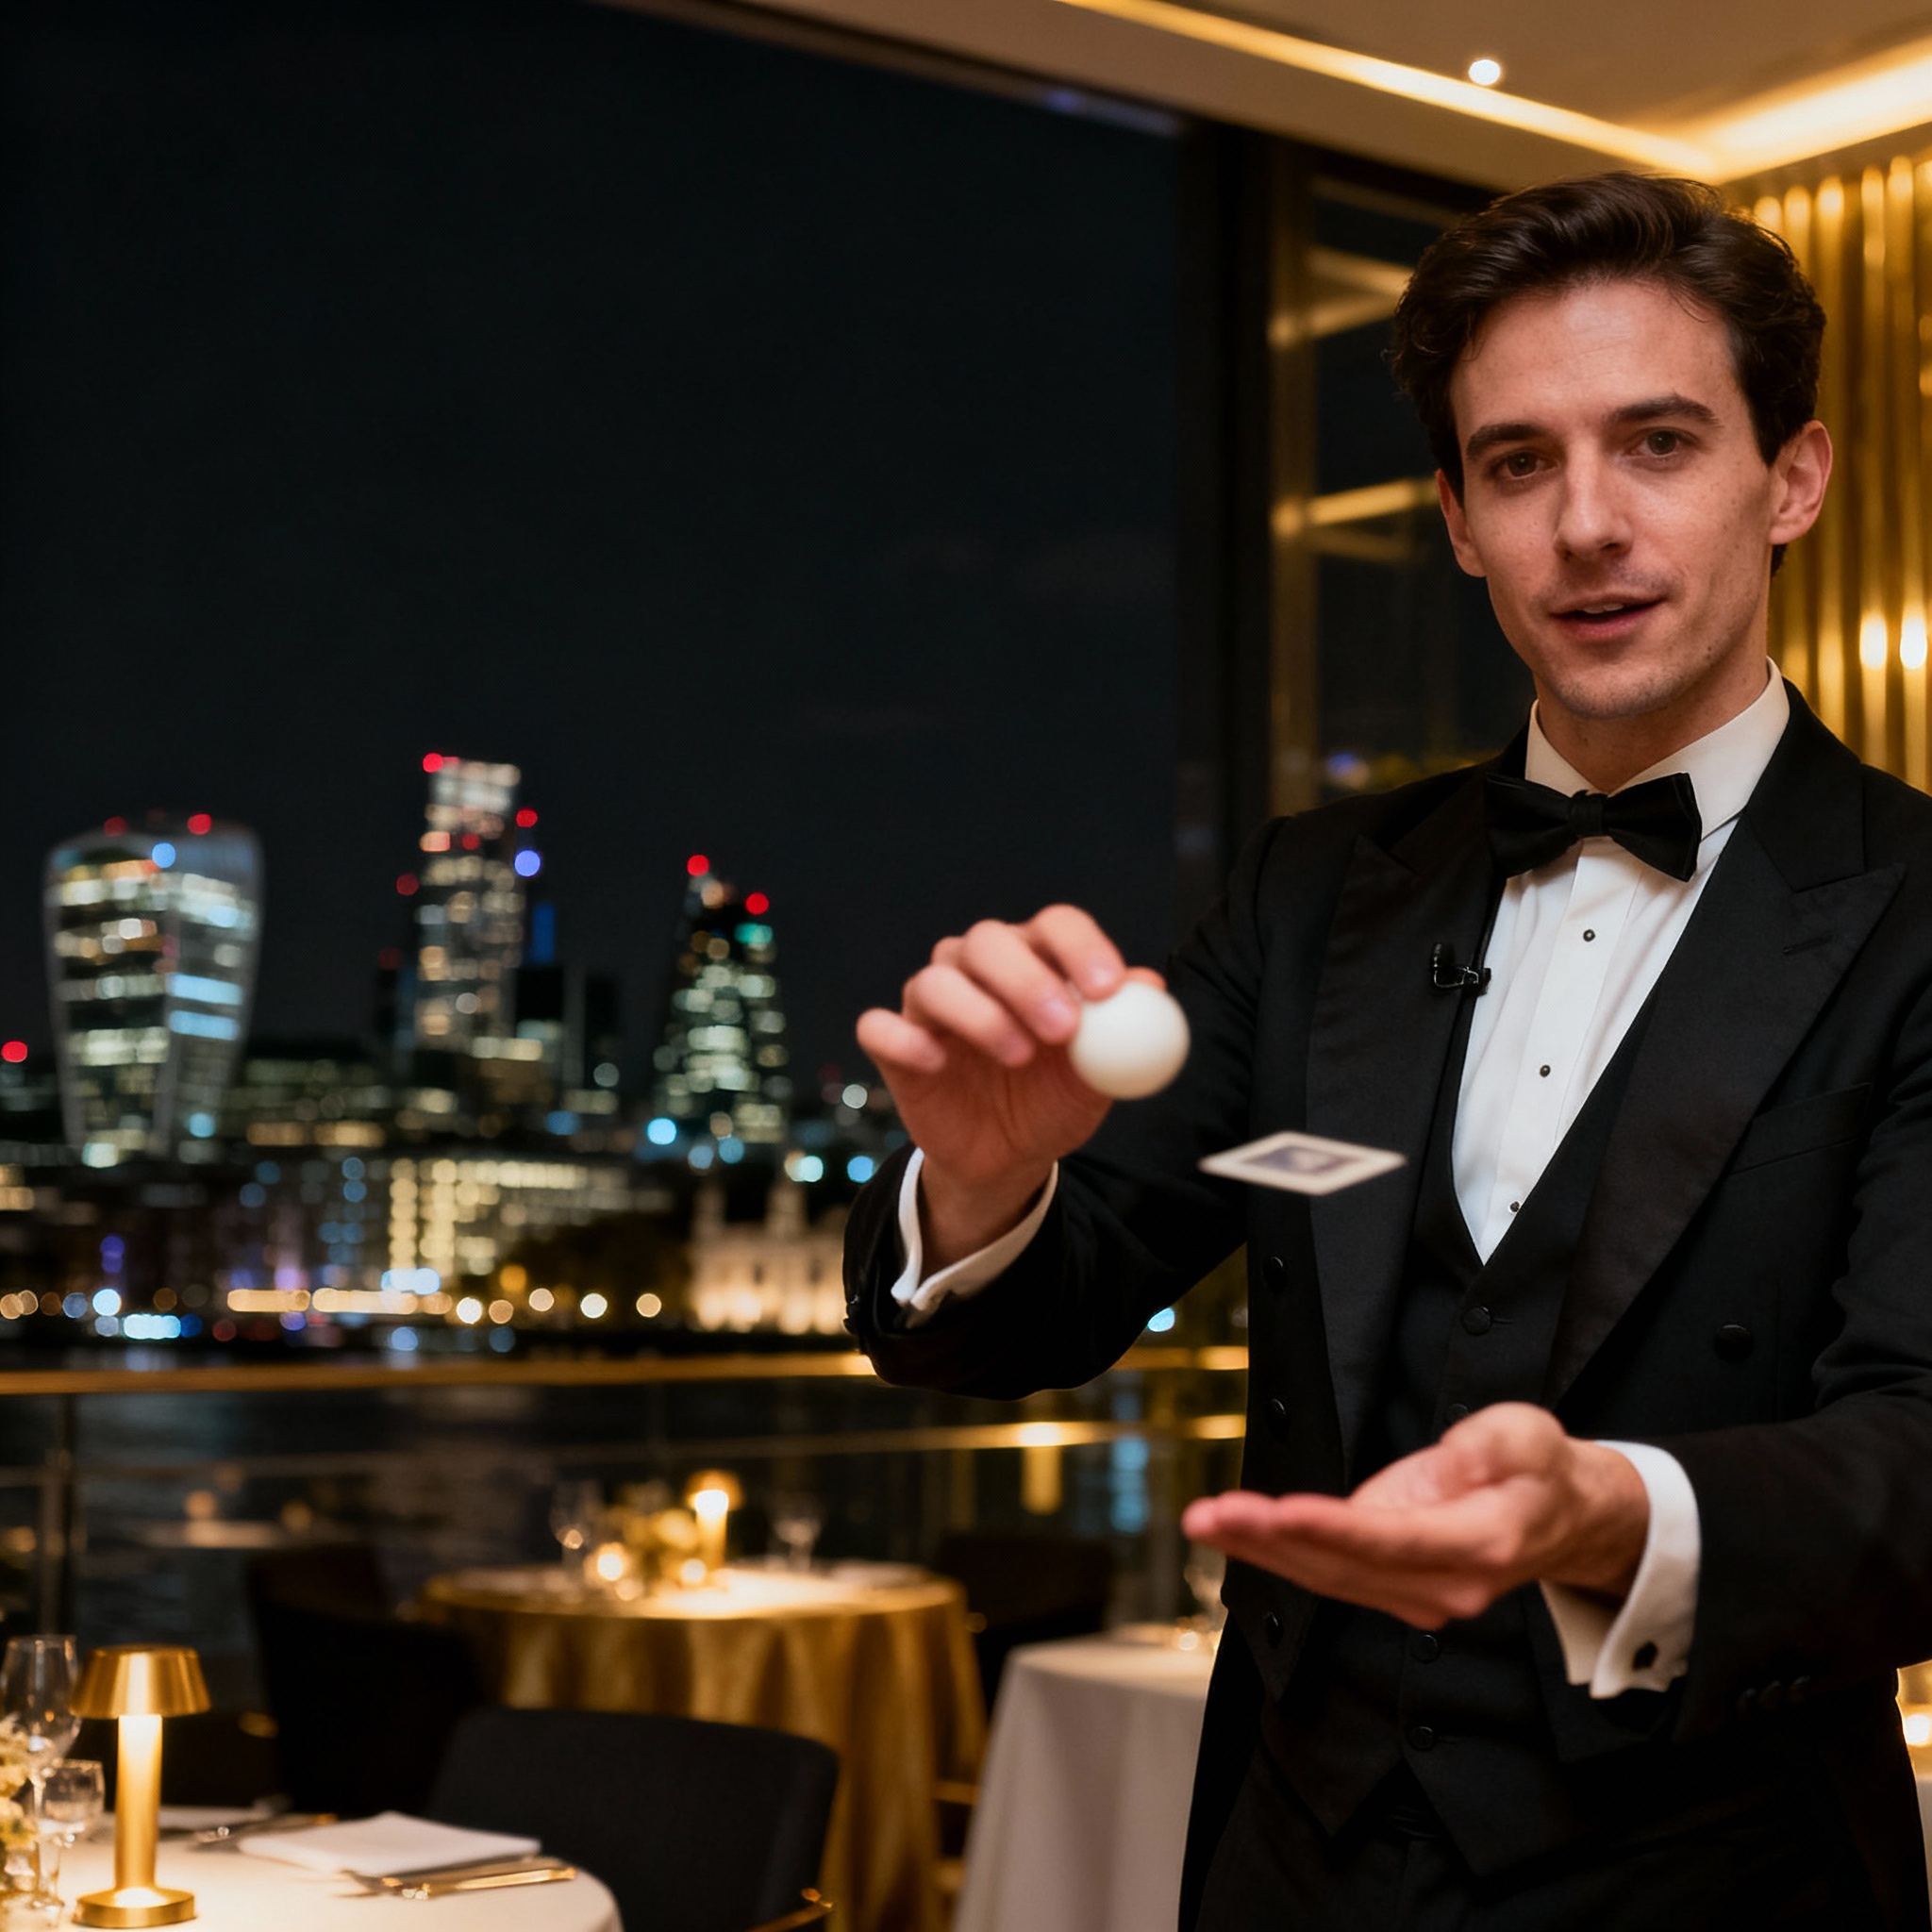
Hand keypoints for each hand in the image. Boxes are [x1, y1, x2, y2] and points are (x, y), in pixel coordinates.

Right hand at [856, 905, 1160, 1265]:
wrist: (1008, 1159)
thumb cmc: (1052, 1100)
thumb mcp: (1098, 1076)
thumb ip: (1121, 1031)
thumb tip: (1150, 985)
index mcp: (1035, 961)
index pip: (1053, 926)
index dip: (1079, 947)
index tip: (1107, 988)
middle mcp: (977, 970)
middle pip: (987, 941)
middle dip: (1027, 980)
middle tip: (1062, 1027)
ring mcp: (931, 1006)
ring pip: (935, 980)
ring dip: (978, 1014)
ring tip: (1018, 1057)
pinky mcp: (895, 1047)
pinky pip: (879, 1027)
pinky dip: (904, 1038)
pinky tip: (936, 1063)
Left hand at [1181, 1403, 1648, 1627]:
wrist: (1561, 1519)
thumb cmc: (1539, 1469)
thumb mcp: (1530, 1434)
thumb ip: (1491, 1444)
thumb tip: (1455, 1460)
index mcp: (1480, 1543)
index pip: (1393, 1540)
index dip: (1332, 1530)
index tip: (1278, 1510)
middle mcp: (1443, 1583)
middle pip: (1343, 1566)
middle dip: (1271, 1540)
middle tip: (1209, 1514)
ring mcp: (1416, 1591)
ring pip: (1325, 1576)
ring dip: (1259, 1550)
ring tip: (1203, 1520)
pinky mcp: (1391, 1581)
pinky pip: (1326, 1572)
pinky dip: (1275, 1554)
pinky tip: (1232, 1532)